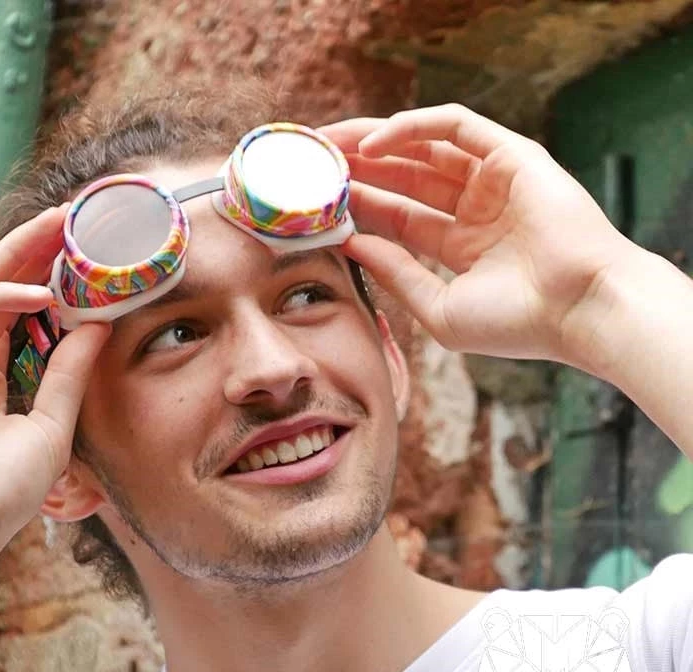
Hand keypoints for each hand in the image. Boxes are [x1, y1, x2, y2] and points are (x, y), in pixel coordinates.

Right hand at [0, 208, 109, 594]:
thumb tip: (99, 326)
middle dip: (34, 255)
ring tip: (59, 231)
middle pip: (1, 295)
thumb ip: (69, 375)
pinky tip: (38, 293)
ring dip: (17, 260)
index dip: (52, 284)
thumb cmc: (1, 494)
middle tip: (70, 221)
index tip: (86, 259)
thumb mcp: (51, 426)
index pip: (22, 319)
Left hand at [321, 104, 635, 370]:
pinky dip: (413, 127)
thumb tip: (350, 245)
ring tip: (329, 146)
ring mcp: (494, 180)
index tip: (317, 202)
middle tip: (312, 164)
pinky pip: (454, 127)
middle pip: (404, 178)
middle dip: (358, 169)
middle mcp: (475, 210)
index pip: (397, 217)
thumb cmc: (515, 323)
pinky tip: (372, 142)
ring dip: (375, 143)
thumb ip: (396, 275)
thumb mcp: (438, 309)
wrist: (578, 310)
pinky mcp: (512, 154)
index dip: (357, 206)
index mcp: (461, 246)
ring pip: (422, 148)